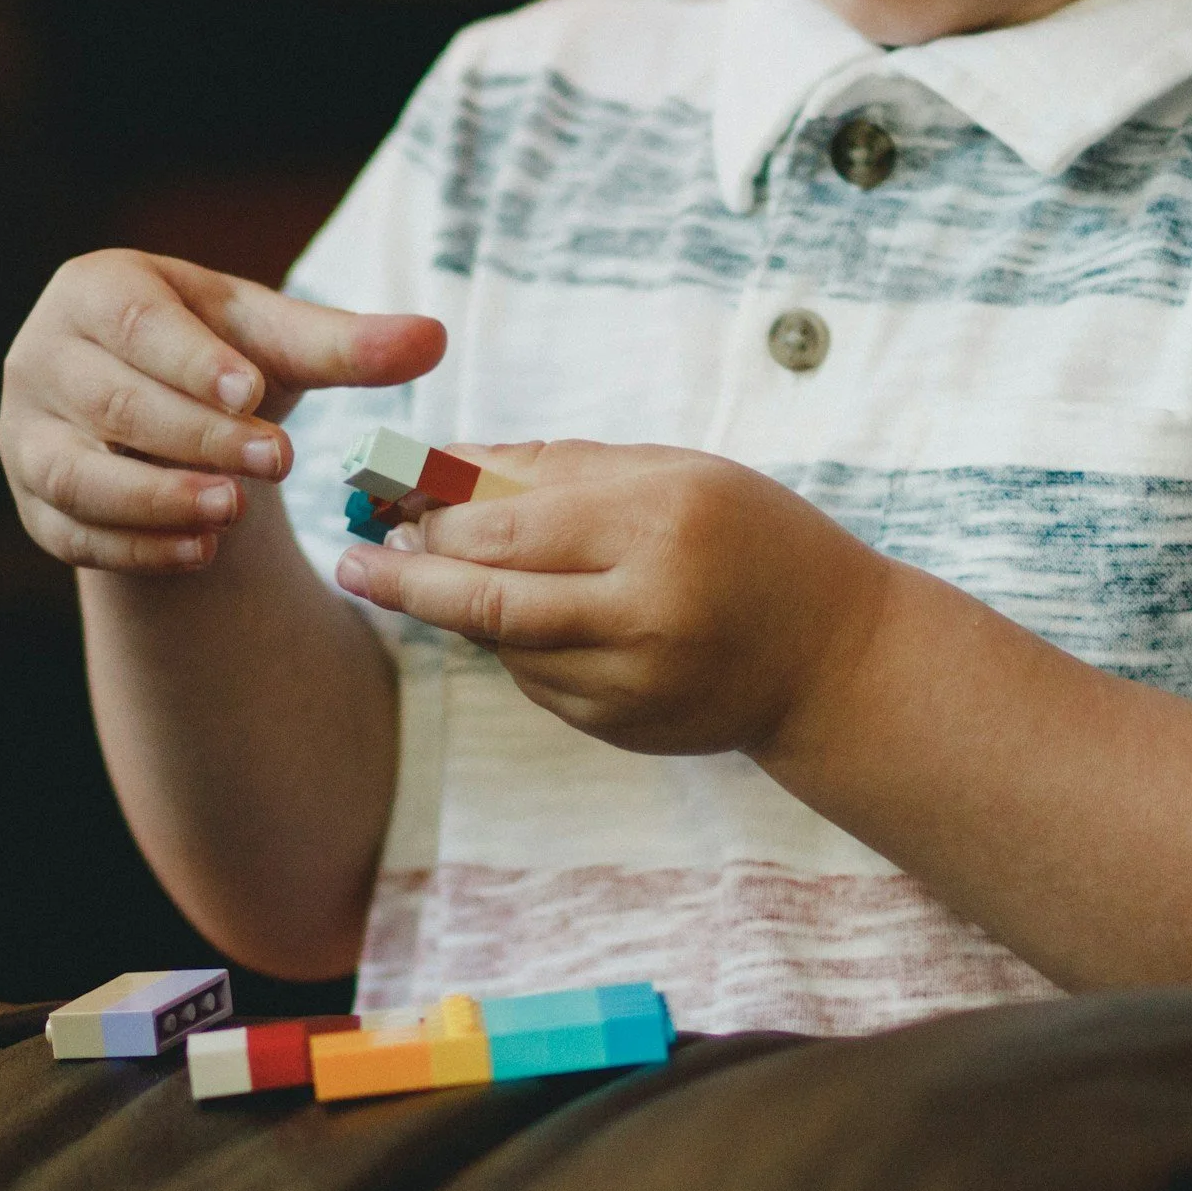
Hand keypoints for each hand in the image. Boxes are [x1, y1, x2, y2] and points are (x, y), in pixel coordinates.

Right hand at [0, 250, 442, 571]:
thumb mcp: (278, 344)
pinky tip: (201, 554)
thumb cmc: (220, 359)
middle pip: (112, 400)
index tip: (252, 390)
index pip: (136, 323)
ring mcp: (25, 435)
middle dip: (195, 435)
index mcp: (97, 290)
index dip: (191, 359)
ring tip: (232, 513)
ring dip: (155, 498)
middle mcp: (43, 357)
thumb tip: (434, 338)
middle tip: (274, 461)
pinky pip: (73, 534)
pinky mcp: (34, 504)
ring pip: (75, 473)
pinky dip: (136, 549)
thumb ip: (347, 345)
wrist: (163, 418)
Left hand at [333, 443, 895, 756]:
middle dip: (407, 577)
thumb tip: (441, 463)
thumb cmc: (751, 540)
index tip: (381, 497)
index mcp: (660, 524)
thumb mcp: (673, 474)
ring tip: (435, 573)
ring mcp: (633, 682)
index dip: (432, 513)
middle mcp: (646, 610)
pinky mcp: (622, 728)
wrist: (835, 659)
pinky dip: (515, 645)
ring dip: (459, 609)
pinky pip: (535, 681)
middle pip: (485, 600)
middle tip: (356, 559)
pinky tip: (530, 616)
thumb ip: (556, 465)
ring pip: (502, 646)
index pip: (508, 524)